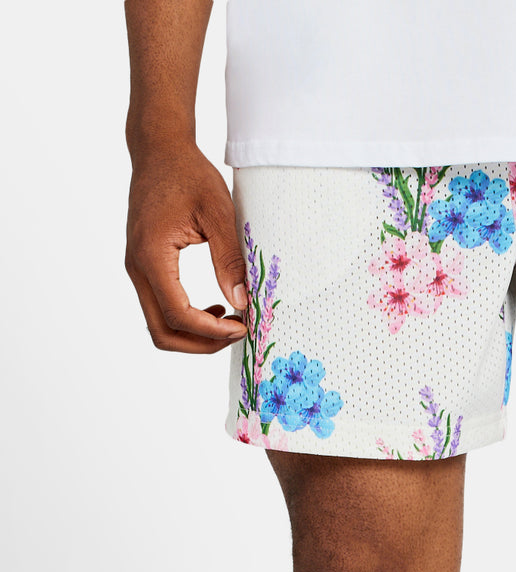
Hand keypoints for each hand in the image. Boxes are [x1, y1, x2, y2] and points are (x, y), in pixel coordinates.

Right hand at [125, 143, 248, 352]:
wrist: (159, 150)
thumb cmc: (188, 174)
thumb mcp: (218, 213)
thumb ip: (229, 259)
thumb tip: (242, 302)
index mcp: (152, 256)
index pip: (178, 315)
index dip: (212, 331)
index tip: (243, 326)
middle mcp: (137, 267)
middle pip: (162, 332)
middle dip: (201, 343)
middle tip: (237, 332)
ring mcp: (137, 268)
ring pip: (159, 324)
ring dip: (194, 334)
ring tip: (229, 320)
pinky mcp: (143, 266)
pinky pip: (160, 307)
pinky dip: (186, 318)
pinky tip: (216, 305)